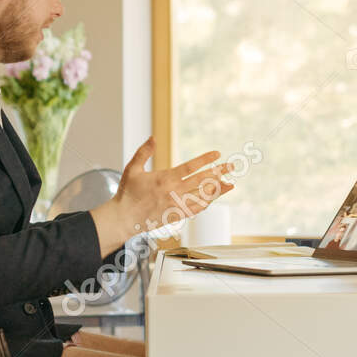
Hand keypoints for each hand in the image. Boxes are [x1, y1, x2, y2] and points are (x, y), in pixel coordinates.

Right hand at [89, 137, 235, 255]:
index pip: (191, 167)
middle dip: (219, 172)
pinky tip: (213, 198)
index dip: (206, 160)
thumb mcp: (132, 168)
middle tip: (232, 166)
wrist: (124, 218)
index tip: (217, 154)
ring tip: (231, 184)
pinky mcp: (176, 216)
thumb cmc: (127, 193)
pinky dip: (207, 203)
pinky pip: (196, 209)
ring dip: (218, 190)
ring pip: (202, 196)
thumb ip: (144, 152)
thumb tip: (153, 137)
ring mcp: (176, 205)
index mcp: (165, 179)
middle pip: (202, 180)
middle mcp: (174, 192)